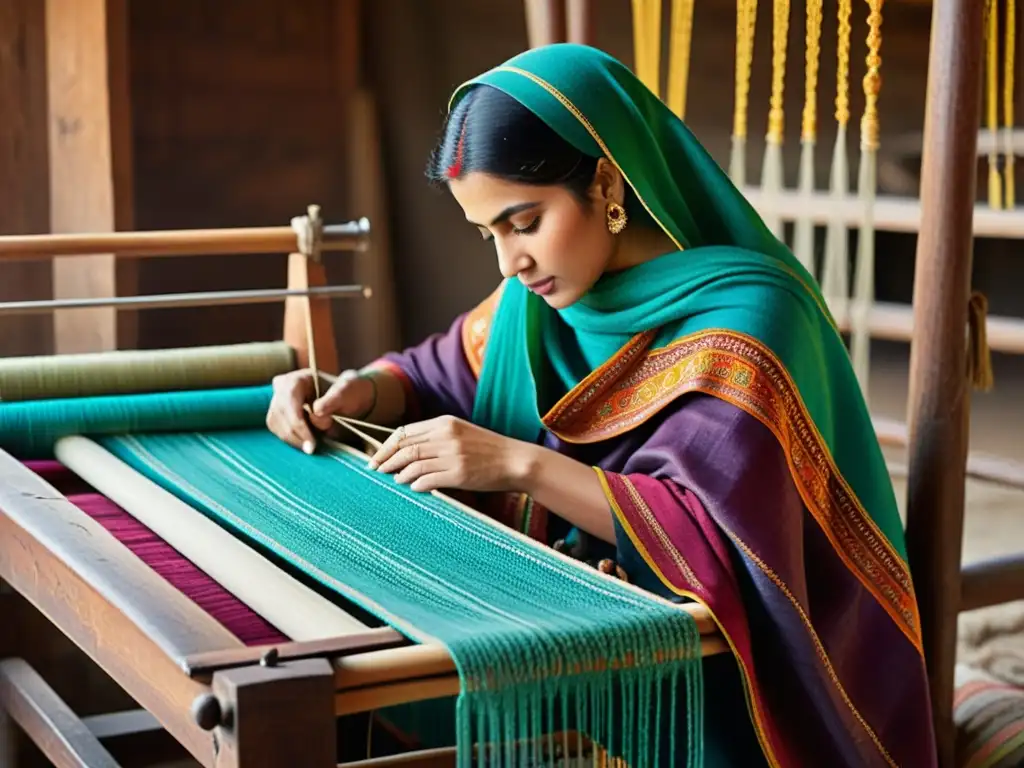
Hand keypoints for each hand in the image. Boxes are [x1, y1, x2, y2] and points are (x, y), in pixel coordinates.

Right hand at [265, 368, 374, 453]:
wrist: (347, 399)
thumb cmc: (348, 392)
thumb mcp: (347, 392)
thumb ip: (333, 400)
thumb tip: (316, 412)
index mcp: (298, 378)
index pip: (289, 400)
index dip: (297, 423)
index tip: (311, 443)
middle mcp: (282, 387)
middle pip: (279, 414)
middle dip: (296, 434)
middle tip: (313, 449)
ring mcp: (277, 401)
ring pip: (276, 424)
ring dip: (293, 438)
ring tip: (312, 445)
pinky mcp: (278, 415)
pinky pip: (278, 430)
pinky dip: (292, 439)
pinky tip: (306, 441)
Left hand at [368, 415, 535, 492]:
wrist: (515, 460)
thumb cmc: (488, 448)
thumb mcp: (461, 432)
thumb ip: (436, 436)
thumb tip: (406, 449)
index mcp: (444, 423)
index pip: (405, 432)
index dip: (387, 445)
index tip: (377, 456)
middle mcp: (446, 437)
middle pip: (405, 448)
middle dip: (385, 460)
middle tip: (375, 470)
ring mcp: (453, 456)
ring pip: (413, 463)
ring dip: (399, 473)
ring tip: (394, 479)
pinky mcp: (460, 474)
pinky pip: (428, 480)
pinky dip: (416, 484)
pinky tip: (413, 487)